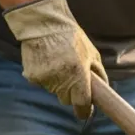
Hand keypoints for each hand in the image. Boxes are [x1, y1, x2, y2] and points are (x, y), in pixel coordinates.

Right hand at [2, 0, 106, 117]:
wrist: (42, 23)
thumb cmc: (71, 37)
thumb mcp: (92, 53)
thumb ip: (98, 74)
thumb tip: (102, 91)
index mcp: (79, 75)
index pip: (82, 104)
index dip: (84, 110)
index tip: (85, 111)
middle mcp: (62, 80)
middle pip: (67, 100)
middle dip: (71, 93)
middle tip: (71, 75)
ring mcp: (45, 79)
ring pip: (54, 91)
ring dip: (57, 83)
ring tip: (57, 62)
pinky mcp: (32, 76)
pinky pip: (42, 83)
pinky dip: (44, 76)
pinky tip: (46, 61)